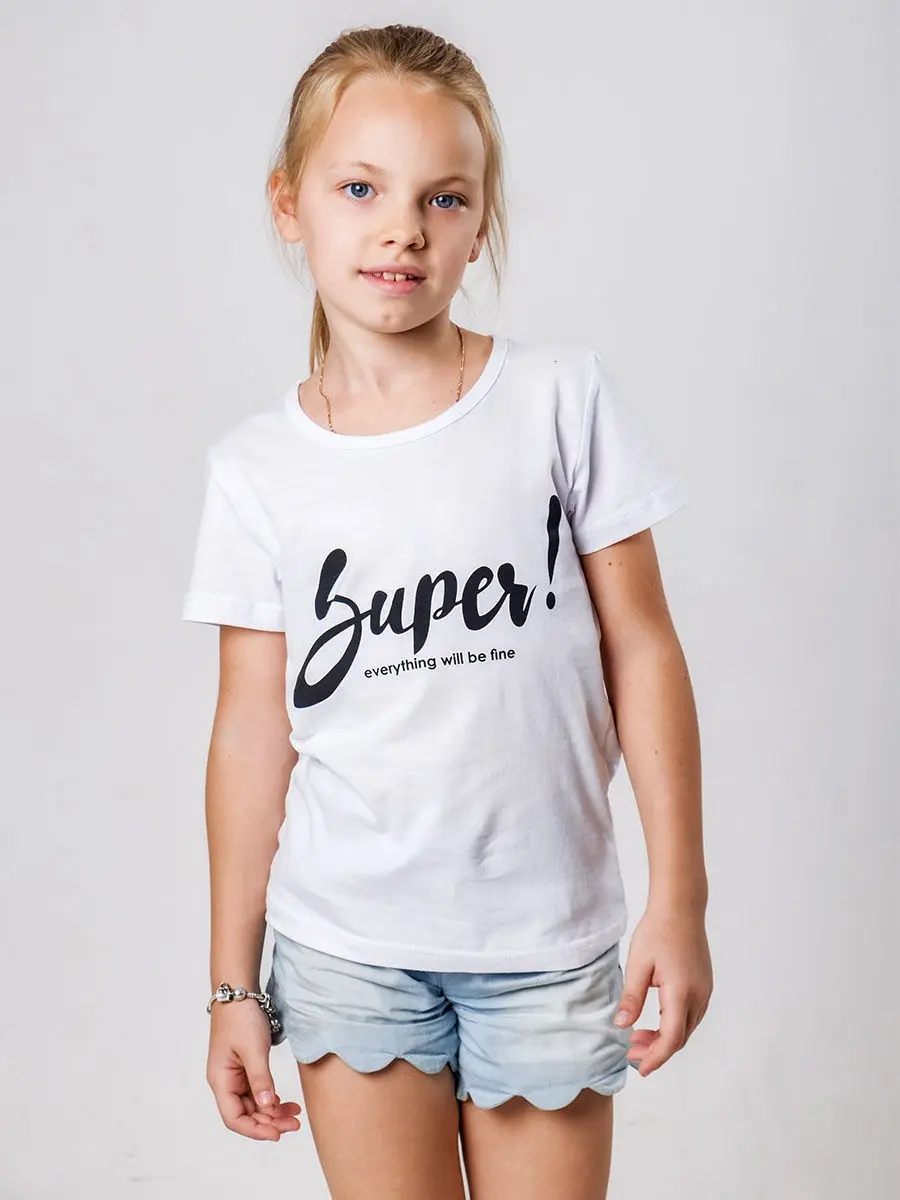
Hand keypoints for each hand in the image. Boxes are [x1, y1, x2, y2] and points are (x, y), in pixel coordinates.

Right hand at [206, 1001, 302, 1139]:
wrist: (239, 994)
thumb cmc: (241, 1018)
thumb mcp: (253, 1049)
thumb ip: (261, 1079)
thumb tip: (267, 1107)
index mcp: (221, 1081)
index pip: (234, 1118)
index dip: (255, 1130)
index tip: (277, 1134)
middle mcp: (226, 1082)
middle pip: (246, 1114)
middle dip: (269, 1122)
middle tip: (295, 1124)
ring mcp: (235, 1076)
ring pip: (254, 1104)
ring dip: (273, 1112)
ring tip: (295, 1114)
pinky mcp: (245, 1068)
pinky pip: (257, 1091)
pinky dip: (271, 1098)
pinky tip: (284, 1101)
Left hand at [614, 905, 712, 1076]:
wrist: (681, 908)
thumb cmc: (658, 932)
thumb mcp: (638, 964)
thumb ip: (631, 997)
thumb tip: (622, 1026)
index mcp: (681, 993)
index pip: (670, 1039)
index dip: (655, 1057)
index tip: (639, 1068)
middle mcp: (698, 997)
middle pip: (680, 1038)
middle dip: (656, 1050)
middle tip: (630, 1050)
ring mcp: (705, 991)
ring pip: (687, 1028)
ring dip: (665, 1038)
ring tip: (638, 1035)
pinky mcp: (704, 985)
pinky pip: (691, 1015)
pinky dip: (673, 1024)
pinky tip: (655, 1020)